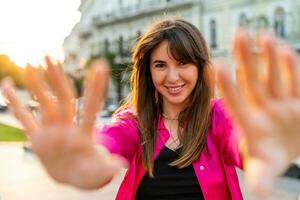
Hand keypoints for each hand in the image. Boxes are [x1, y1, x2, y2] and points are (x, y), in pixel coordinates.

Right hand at [1, 57, 124, 188]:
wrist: (74, 177)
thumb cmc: (89, 174)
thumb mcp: (97, 173)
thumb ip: (106, 168)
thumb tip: (119, 166)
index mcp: (84, 134)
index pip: (91, 107)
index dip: (95, 89)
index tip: (100, 67)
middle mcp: (68, 127)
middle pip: (64, 99)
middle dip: (58, 79)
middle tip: (50, 57)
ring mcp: (52, 131)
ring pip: (44, 104)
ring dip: (36, 87)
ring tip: (30, 66)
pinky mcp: (38, 139)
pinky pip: (25, 119)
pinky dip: (16, 104)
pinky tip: (8, 86)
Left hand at [216, 30, 299, 194]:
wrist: (286, 147)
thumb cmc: (270, 157)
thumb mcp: (265, 168)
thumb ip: (260, 176)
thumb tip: (257, 192)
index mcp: (249, 122)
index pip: (236, 100)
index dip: (227, 85)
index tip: (216, 65)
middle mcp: (261, 107)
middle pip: (252, 80)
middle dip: (246, 58)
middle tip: (237, 33)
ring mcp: (278, 101)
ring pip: (271, 75)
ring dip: (268, 56)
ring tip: (262, 35)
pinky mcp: (296, 99)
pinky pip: (293, 80)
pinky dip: (290, 66)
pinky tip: (284, 50)